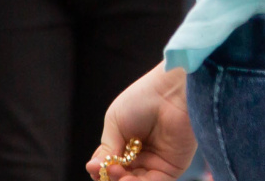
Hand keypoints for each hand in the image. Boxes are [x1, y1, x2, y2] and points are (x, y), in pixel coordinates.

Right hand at [93, 64, 195, 178]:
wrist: (171, 93)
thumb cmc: (142, 100)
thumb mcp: (115, 123)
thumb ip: (107, 149)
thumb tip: (94, 168)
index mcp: (126, 142)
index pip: (110, 164)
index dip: (101, 169)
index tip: (94, 167)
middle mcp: (140, 155)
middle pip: (121, 177)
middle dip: (111, 177)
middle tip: (106, 170)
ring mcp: (155, 163)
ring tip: (116, 172)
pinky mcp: (171, 168)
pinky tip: (127, 179)